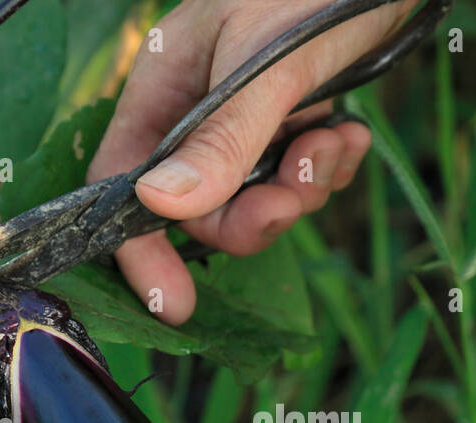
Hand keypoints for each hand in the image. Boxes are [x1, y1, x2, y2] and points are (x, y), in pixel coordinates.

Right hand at [87, 0, 415, 323]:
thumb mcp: (262, 65)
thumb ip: (221, 138)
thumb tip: (160, 205)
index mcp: (165, 92)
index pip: (126, 188)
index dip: (143, 251)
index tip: (176, 303)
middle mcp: (198, 116)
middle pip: (207, 211)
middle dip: (256, 214)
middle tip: (294, 192)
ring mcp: (247, 124)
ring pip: (260, 201)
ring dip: (303, 187)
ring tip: (331, 141)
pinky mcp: (293, 126)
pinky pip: (302, 180)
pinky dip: (329, 166)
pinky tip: (348, 132)